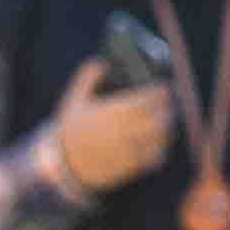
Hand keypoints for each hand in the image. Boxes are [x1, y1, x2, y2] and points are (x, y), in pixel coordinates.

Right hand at [43, 56, 176, 196]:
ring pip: (161, 136)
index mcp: (115, 112)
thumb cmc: (69, 131)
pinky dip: (161, 149)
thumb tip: (102, 62)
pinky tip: (159, 143)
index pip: (150, 97)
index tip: (164, 87)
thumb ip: (87, 78)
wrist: (60, 167)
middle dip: (167, 107)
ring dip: (167, 127)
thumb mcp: (74, 101)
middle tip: (169, 102)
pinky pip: (155, 158)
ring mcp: (130, 150)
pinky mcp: (130, 167)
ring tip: (166, 120)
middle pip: (160, 116)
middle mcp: (126, 130)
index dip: (160, 91)